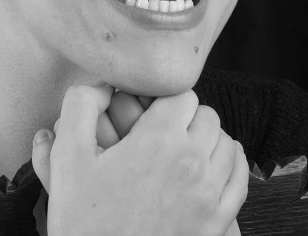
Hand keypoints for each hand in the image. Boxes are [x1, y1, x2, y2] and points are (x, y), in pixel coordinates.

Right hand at [32, 84, 247, 235]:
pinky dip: (230, 164)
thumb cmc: (85, 222)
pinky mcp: (218, 220)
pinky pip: (240, 177)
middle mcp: (192, 161)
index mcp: (159, 140)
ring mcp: (210, 192)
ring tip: (184, 149)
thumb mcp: (67, 160)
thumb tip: (101, 84)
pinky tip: (212, 166)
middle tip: (162, 132)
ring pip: (226, 142)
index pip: (182, 94)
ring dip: (207, 139)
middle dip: (185, 118)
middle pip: (206, 116)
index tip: (150, 113)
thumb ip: (80, 108)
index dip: (164, 100)